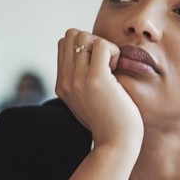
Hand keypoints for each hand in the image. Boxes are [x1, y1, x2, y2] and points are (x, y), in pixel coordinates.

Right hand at [55, 28, 142, 148]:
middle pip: (71, 35)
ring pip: (84, 36)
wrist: (116, 144)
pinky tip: (117, 70)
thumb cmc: (111, 123)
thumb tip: (91, 56)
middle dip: (91, 41)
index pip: (64, 43)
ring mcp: (78, 80)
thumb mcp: (88, 100)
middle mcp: (65, 81)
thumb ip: (83, 81)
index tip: (99, 65)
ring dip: (103, 45)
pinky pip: (101, 44)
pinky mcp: (96, 80)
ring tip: (112, 68)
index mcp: (62, 85)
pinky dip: (113, 51)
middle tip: (106, 63)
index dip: (84, 46)